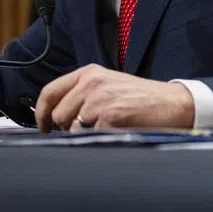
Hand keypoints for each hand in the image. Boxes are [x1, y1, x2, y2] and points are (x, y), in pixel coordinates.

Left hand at [34, 64, 194, 131]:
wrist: (171, 103)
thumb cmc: (141, 97)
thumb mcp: (108, 84)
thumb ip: (82, 93)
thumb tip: (56, 114)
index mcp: (89, 73)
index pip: (50, 91)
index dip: (41, 112)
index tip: (42, 126)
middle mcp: (91, 83)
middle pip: (58, 114)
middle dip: (66, 127)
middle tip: (86, 128)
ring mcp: (99, 100)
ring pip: (71, 128)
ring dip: (83, 134)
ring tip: (104, 128)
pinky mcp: (109, 118)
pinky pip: (89, 137)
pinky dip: (98, 139)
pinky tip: (115, 131)